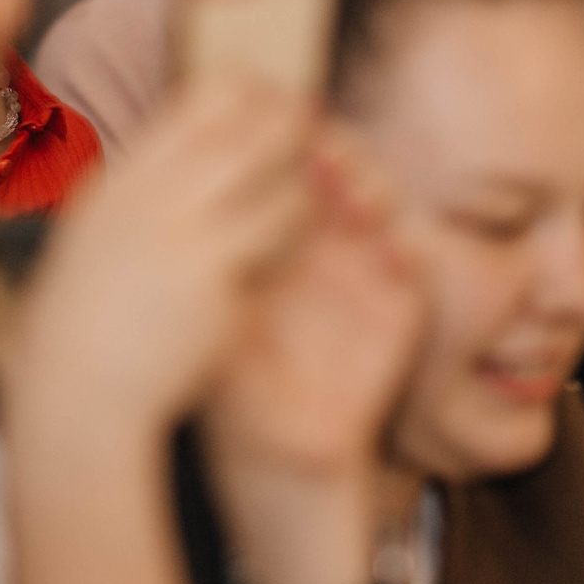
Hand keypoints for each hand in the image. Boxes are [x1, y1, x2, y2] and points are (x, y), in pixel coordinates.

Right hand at [11, 80, 312, 451]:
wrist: (76, 393)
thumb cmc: (88, 321)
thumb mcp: (100, 237)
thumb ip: (141, 194)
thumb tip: (188, 153)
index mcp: (121, 180)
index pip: (196, 103)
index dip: (242, 93)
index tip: (267, 99)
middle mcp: (149, 195)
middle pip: (240, 129)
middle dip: (284, 124)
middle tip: (313, 127)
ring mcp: (180, 232)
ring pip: (269, 178)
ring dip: (297, 183)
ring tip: (311, 194)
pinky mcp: (214, 276)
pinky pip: (275, 235)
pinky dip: (291, 235)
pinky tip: (290, 252)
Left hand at [202, 130, 420, 480]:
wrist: (272, 447)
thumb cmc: (228, 374)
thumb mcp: (208, 308)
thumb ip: (203, 253)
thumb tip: (166, 185)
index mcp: (273, 227)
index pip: (286, 157)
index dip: (284, 136)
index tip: (269, 137)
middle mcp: (322, 235)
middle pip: (341, 162)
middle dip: (336, 147)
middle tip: (318, 155)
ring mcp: (363, 264)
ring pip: (382, 199)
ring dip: (374, 188)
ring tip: (354, 201)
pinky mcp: (398, 304)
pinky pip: (416, 264)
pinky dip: (410, 249)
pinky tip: (391, 252)